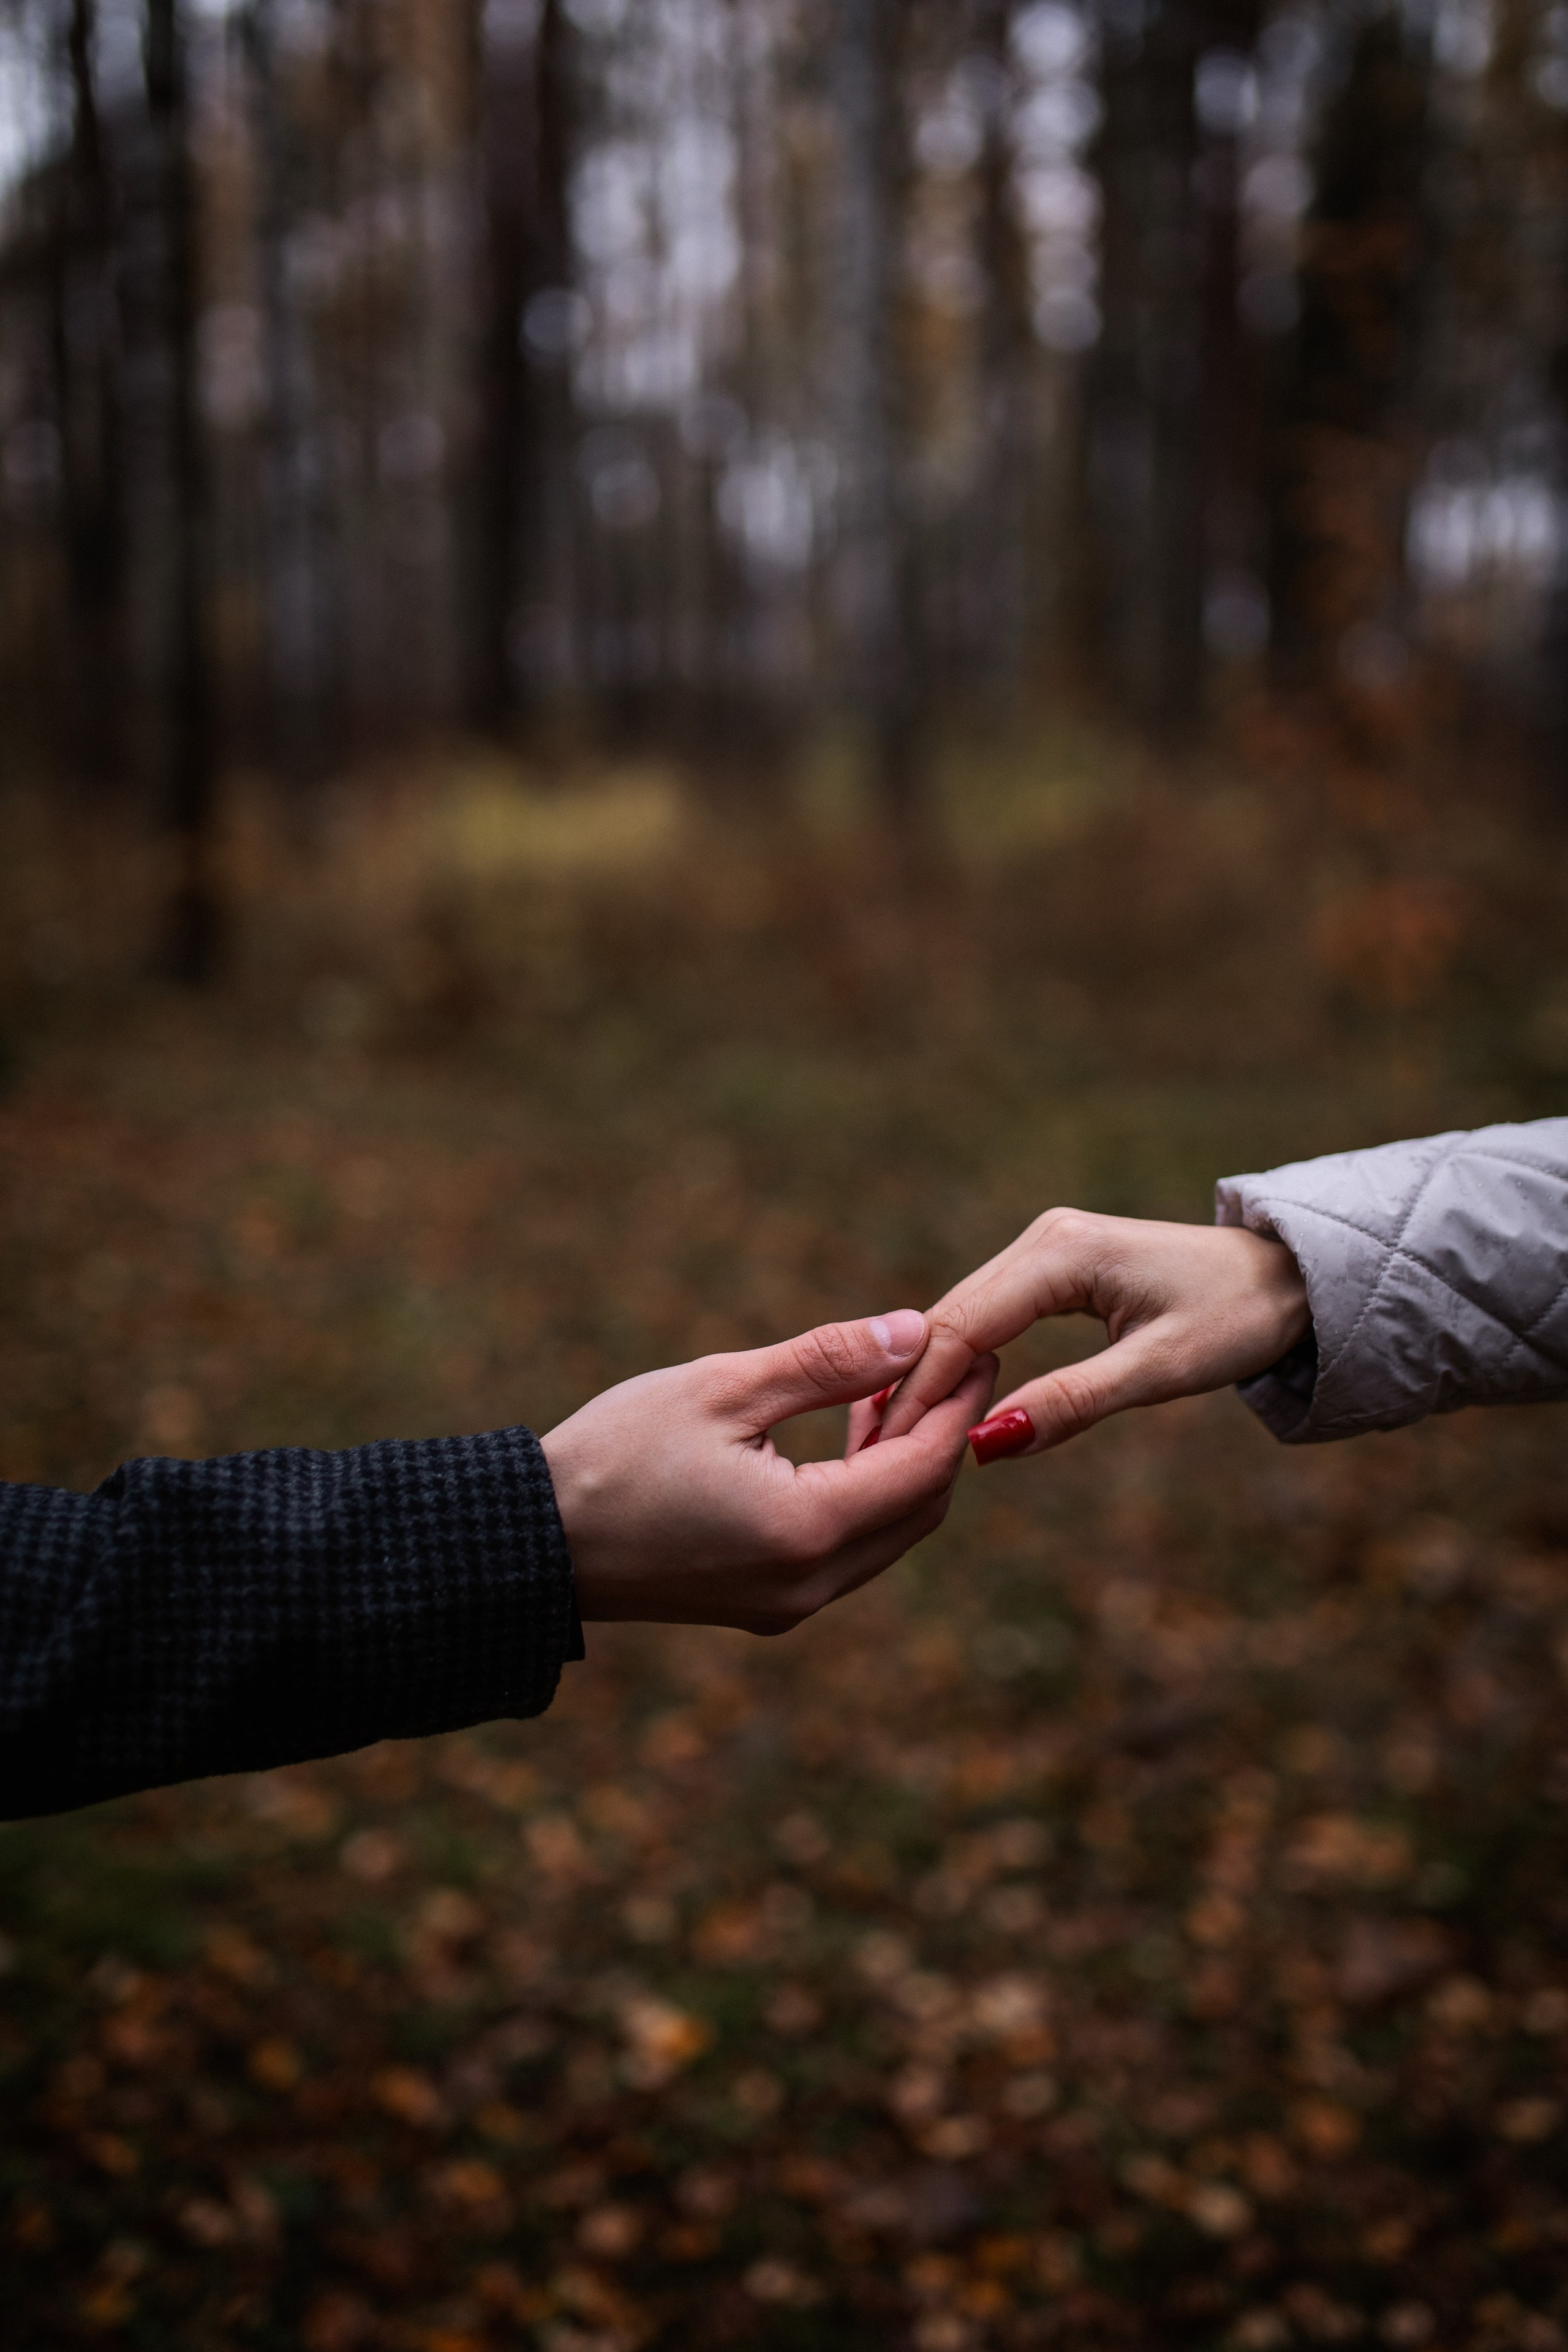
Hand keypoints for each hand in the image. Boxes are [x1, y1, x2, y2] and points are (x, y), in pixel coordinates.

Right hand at [542, 1310, 997, 1631]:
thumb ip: (827, 1362)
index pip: (923, 1467)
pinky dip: (866, 1495)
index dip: (958, 1405)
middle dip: (941, 1435)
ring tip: (890, 1389)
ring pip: (890, 1535)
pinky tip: (847, 1439)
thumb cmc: (616, 1453)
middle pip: (921, 1509)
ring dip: (903, 1466)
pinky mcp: (765, 1605)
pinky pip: (849, 1550)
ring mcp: (788, 1604)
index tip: (976, 1346)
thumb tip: (912, 1331)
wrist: (533, 1540)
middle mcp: (810, 1583)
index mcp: (806, 1530)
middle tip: (945, 1362)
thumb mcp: (723, 1388)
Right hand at [875, 1211, 1308, 1459]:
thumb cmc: (1237, 1319)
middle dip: (910, 1386)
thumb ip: (1071, 1404)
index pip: (963, 1327)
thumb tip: (986, 1447)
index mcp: (1062, 1252)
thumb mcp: (1159, 1371)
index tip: (883, 1449)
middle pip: (949, 1319)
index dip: (920, 1390)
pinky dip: (959, 1359)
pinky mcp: (1052, 1266)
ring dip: (927, 1375)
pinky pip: (988, 1315)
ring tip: (887, 1439)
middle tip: (865, 1455)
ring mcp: (1044, 1247)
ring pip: (962, 1317)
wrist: (1289, 1278)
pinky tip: (933, 1403)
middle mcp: (1042, 1238)